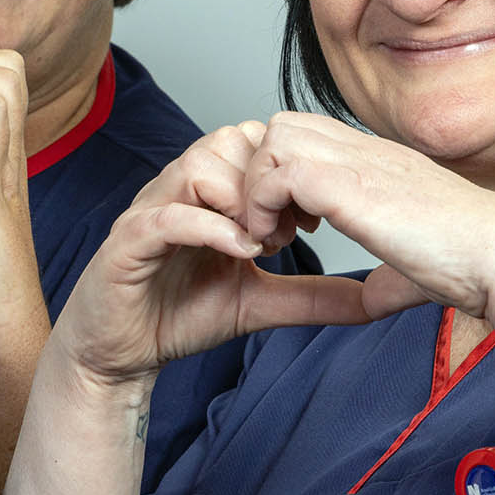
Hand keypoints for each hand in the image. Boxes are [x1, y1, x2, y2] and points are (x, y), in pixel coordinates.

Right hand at [56, 121, 380, 387]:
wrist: (120, 355)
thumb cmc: (178, 316)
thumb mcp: (261, 302)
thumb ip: (312, 294)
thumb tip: (375, 302)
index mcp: (206, 195)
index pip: (250, 142)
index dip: (286, 171)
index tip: (309, 217)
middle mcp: (176, 191)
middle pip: (227, 140)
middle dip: (267, 181)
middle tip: (287, 230)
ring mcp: (150, 212)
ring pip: (199, 165)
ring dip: (240, 200)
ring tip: (260, 245)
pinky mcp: (128, 242)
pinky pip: (170, 216)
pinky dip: (211, 229)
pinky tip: (241, 253)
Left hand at [237, 112, 494, 318]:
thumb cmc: (473, 265)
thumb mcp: (413, 264)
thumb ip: (385, 272)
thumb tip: (372, 297)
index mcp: (382, 163)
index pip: (311, 135)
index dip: (286, 172)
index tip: (293, 223)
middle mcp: (367, 152)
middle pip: (283, 125)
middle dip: (262, 173)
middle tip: (275, 226)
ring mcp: (359, 163)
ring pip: (274, 139)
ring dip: (259, 188)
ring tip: (273, 235)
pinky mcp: (349, 186)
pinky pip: (278, 174)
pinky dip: (264, 206)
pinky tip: (280, 240)